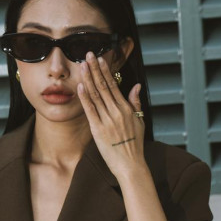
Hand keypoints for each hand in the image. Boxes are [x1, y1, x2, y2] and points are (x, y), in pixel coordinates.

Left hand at [77, 51, 145, 180]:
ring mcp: (107, 120)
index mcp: (126, 109)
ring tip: (82, 65)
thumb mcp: (140, 121)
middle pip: (104, 86)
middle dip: (95, 69)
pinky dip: (85, 98)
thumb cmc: (134, 145)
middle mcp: (117, 112)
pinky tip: (80, 86)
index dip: (105, 71)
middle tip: (88, 55)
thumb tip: (136, 86)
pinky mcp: (98, 130)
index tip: (99, 59)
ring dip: (88, 79)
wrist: (131, 165)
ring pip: (96, 95)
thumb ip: (136, 103)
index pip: (114, 85)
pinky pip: (90, 110)